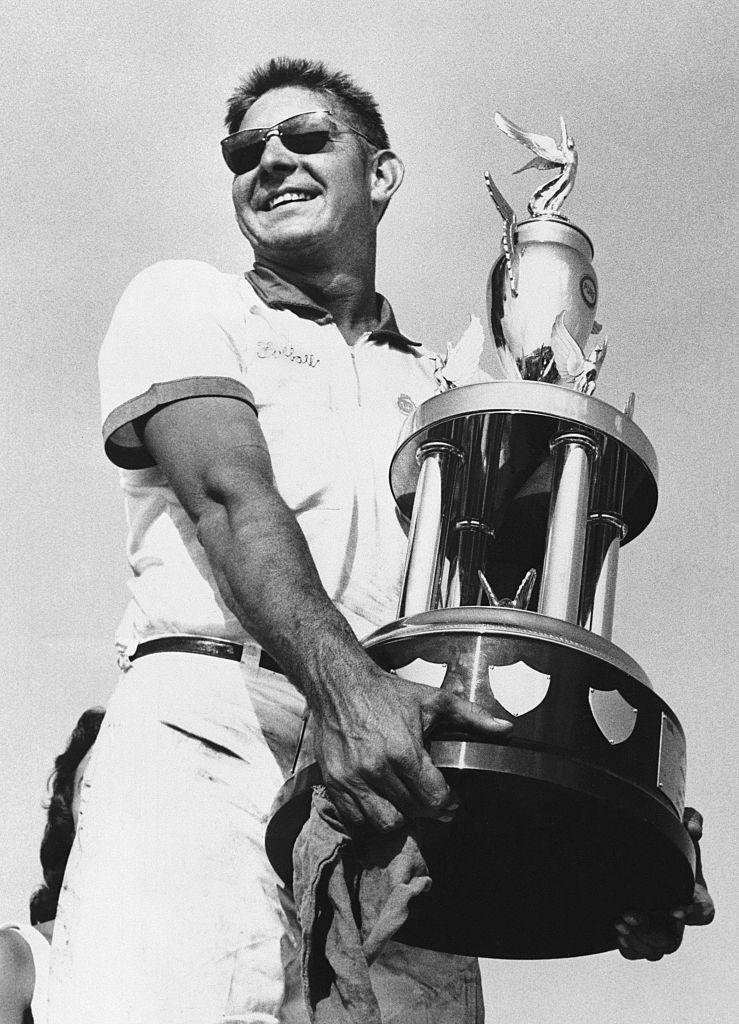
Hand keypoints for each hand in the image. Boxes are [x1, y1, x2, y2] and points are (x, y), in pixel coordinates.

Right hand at [311, 657, 511, 834]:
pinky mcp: (334, 783)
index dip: (448, 803)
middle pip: (412, 812)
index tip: (451, 800)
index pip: (434, 798)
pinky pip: (355, 820)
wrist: (339, 684)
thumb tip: (506, 729)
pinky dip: (370, 818)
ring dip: (400, 817)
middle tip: (432, 800)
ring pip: (384, 823)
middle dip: (428, 809)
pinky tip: (382, 803)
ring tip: (406, 803)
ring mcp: (352, 779)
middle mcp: (376, 769)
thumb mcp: (433, 699)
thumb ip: (472, 716)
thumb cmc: (386, 693)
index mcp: (403, 750)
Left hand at [615, 806, 714, 959]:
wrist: (635, 847)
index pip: (703, 913)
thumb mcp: (679, 821)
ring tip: (619, 921)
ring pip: (656, 951)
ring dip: (638, 940)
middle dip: (651, 930)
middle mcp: (676, 916)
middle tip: (629, 914)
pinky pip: (636, 953)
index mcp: (693, 893)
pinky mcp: (637, 932)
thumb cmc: (665, 838)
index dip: (691, 914)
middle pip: (672, 939)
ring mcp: (657, 927)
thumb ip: (692, 819)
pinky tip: (616, 932)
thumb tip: (693, 829)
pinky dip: (628, 947)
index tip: (673, 909)